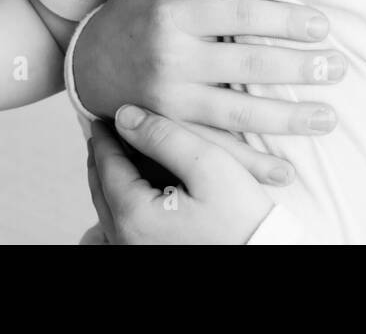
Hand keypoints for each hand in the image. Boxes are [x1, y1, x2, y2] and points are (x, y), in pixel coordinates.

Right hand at [73, 0, 346, 162]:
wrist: (84, 62)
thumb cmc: (133, 13)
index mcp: (174, 15)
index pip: (241, 13)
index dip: (285, 19)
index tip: (322, 25)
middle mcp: (172, 59)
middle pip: (248, 64)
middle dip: (300, 68)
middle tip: (340, 68)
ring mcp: (169, 102)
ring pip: (238, 113)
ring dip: (288, 119)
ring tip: (329, 117)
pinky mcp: (168, 131)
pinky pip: (215, 150)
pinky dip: (250, 164)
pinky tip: (285, 172)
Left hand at [87, 109, 271, 244]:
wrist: (265, 252)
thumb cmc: (242, 216)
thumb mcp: (208, 164)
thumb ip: (164, 136)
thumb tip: (125, 115)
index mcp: (134, 214)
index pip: (106, 164)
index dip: (105, 135)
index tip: (105, 111)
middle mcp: (125, 239)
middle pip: (100, 188)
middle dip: (103, 155)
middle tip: (108, 130)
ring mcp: (135, 251)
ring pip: (109, 208)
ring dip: (111, 178)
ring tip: (121, 153)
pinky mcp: (150, 255)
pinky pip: (122, 227)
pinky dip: (122, 202)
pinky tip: (133, 190)